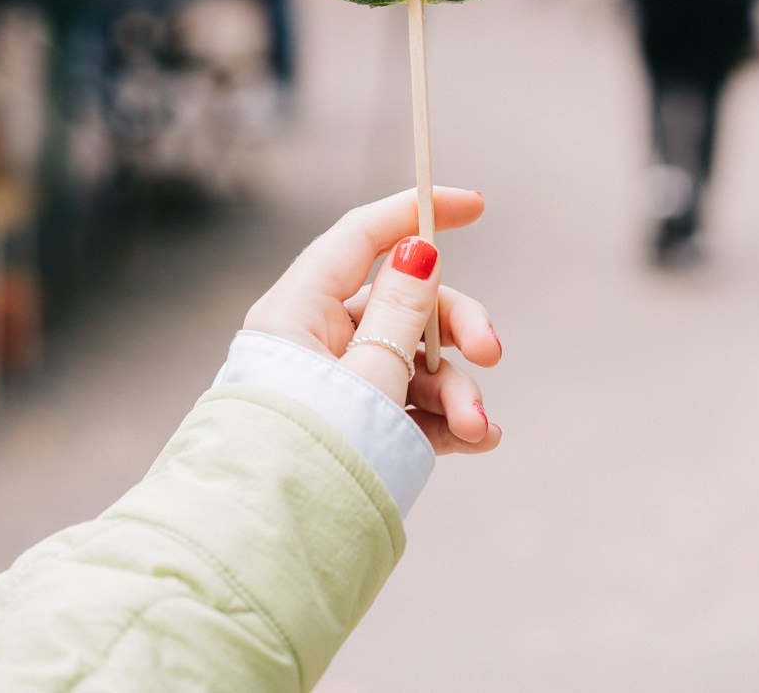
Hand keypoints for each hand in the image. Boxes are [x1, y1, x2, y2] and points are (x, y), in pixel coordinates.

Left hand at [244, 187, 501, 455]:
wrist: (266, 553)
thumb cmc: (311, 451)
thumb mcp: (369, 374)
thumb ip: (402, 311)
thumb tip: (417, 249)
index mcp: (300, 311)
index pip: (361, 238)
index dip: (415, 213)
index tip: (475, 205)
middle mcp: (317, 342)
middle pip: (403, 305)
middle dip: (455, 329)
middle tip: (492, 352)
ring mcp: (338, 388)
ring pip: (413, 363)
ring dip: (456, 390)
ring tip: (480, 429)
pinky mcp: (355, 431)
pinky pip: (408, 408)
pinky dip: (443, 419)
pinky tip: (478, 439)